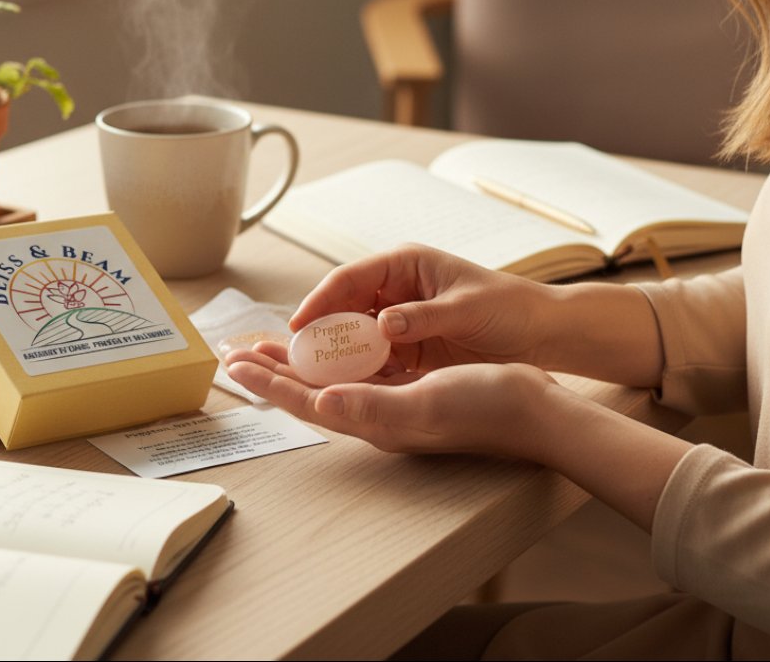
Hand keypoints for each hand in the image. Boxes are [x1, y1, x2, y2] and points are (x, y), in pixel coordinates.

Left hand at [225, 346, 558, 457]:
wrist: (533, 411)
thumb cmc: (485, 408)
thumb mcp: (427, 404)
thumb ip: (374, 407)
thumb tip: (323, 401)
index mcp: (375, 420)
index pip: (308, 402)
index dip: (270, 384)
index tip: (236, 366)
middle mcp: (378, 415)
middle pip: (312, 392)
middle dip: (274, 373)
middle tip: (239, 353)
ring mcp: (395, 403)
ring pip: (332, 382)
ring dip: (299, 365)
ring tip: (270, 349)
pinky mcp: (413, 389)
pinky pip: (360, 374)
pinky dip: (336, 358)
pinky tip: (332, 348)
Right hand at [289, 244, 554, 372]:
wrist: (542, 332)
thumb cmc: (509, 307)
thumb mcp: (466, 309)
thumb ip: (424, 316)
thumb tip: (383, 325)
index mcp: (405, 265)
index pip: (349, 279)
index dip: (320, 300)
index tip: (299, 325)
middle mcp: (395, 289)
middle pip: (343, 307)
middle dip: (317, 329)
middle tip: (289, 354)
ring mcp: (400, 319)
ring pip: (353, 335)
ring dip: (332, 353)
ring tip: (304, 374)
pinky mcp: (409, 347)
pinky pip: (373, 358)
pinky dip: (356, 370)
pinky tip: (339, 387)